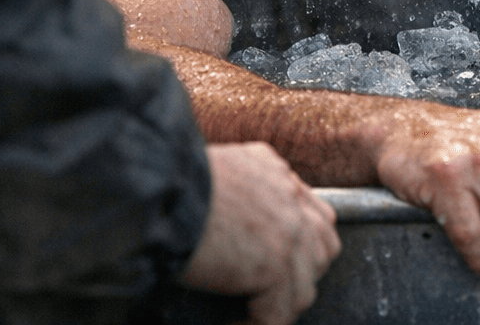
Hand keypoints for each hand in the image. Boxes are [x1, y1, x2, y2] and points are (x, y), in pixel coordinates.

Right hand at [180, 142, 340, 324]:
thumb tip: (231, 215)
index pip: (313, 214)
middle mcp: (290, 198)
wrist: (156, 190)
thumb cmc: (167, 183)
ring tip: (252, 314)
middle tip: (267, 292)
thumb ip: (241, 186)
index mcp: (275, 172)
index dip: (299, 245)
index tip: (270, 266)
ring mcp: (290, 233)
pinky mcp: (274, 266)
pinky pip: (279, 315)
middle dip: (302, 273)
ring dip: (281, 305)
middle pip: (323, 248)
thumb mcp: (216, 169)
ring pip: (306, 286)